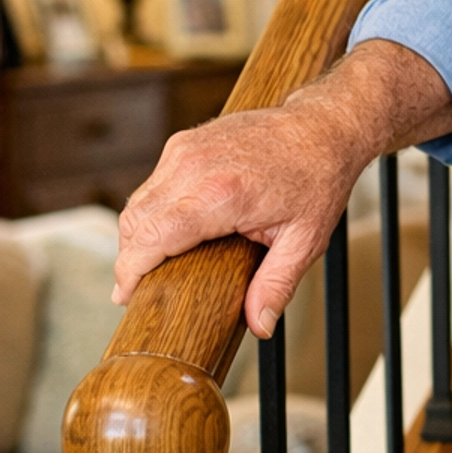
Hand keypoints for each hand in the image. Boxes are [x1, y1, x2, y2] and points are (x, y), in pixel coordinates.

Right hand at [112, 40, 451, 337]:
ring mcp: (185, 150)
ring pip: (138, 201)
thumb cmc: (318, 179)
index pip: (151, 237)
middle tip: (137, 289)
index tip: (126, 296)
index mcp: (221, 194)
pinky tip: (167, 233)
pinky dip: (152, 211)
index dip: (131, 271)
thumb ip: (277, 285)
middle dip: (129, 258)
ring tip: (151, 266)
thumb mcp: (305, 240)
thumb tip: (260, 326)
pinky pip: (152, 184)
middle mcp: (193, 167)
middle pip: (135, 221)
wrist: (324, 126)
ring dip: (137, 235)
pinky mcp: (184, 142)